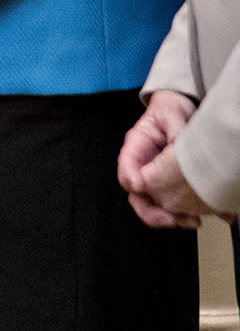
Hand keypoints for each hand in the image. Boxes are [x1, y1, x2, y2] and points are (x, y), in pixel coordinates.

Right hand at [119, 91, 209, 227]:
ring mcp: (155, 175)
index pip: (127, 169)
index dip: (133, 180)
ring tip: (190, 221)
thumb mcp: (171, 114)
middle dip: (151, 210)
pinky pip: (172, 203)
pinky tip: (203, 216)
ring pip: (153, 203)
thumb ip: (174, 129)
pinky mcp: (170, 182)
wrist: (180, 109)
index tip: (142, 187)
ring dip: (169, 216)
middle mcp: (143, 164)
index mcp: (135, 146)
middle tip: (169, 218)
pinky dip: (184, 214)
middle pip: (137, 194)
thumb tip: (179, 147)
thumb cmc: (170, 109)